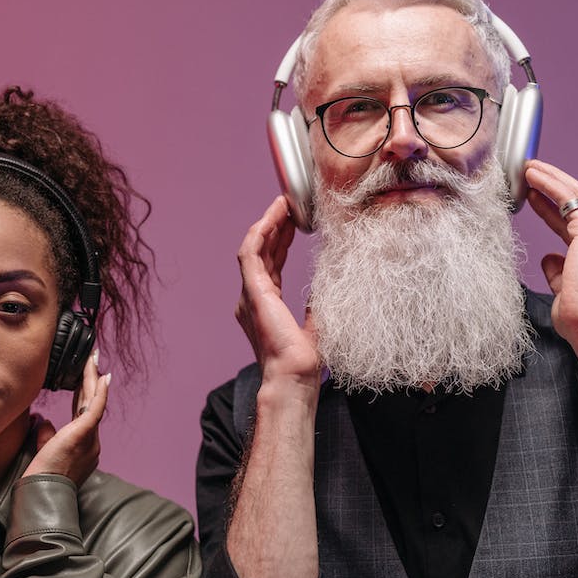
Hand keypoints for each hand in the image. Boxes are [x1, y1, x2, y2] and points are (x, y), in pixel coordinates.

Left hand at [26, 351, 109, 484]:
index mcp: (83, 447)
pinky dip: (99, 392)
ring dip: (93, 379)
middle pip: (93, 404)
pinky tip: (102, 377)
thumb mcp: (44, 451)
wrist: (43, 492)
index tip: (86, 378)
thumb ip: (46, 435)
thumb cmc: (41, 477)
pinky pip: (95, 409)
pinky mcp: (84, 434)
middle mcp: (92, 442)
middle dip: (93, 381)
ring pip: (94, 402)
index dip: (85, 394)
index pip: (84, 414)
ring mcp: (91, 439)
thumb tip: (44, 420)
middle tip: (93, 360)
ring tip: (93, 359)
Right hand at [235, 196, 320, 385]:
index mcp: (266, 305)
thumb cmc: (304, 359)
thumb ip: (317, 304)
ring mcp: (250, 294)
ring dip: (268, 223)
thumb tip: (327, 286)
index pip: (271, 263)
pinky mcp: (251, 291)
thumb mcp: (317, 323)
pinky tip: (275, 216)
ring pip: (254, 247)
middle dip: (275, 226)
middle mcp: (253, 298)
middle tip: (290, 204)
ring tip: (282, 203)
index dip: (282, 240)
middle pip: (262, 252)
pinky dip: (261, 231)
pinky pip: (250, 252)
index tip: (295, 222)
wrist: (294, 375)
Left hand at [524, 160, 577, 359]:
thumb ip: (559, 271)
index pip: (576, 221)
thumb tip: (549, 258)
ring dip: (551, 179)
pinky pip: (568, 199)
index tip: (535, 197)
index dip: (554, 208)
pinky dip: (550, 185)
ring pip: (576, 194)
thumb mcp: (565, 289)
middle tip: (531, 172)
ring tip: (529, 168)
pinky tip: (532, 179)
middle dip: (555, 184)